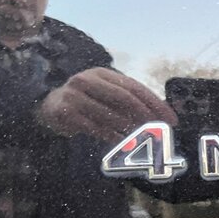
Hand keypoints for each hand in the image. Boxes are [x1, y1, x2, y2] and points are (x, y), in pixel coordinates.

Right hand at [36, 68, 176, 142]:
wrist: (48, 107)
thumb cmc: (85, 102)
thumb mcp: (104, 95)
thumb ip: (127, 102)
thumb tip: (160, 117)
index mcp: (103, 73)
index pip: (135, 87)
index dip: (155, 103)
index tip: (171, 119)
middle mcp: (88, 80)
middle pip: (124, 98)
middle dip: (146, 115)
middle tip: (160, 130)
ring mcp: (75, 95)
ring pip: (111, 114)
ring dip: (131, 129)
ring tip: (146, 139)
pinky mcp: (66, 112)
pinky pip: (96, 127)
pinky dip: (113, 137)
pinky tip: (125, 144)